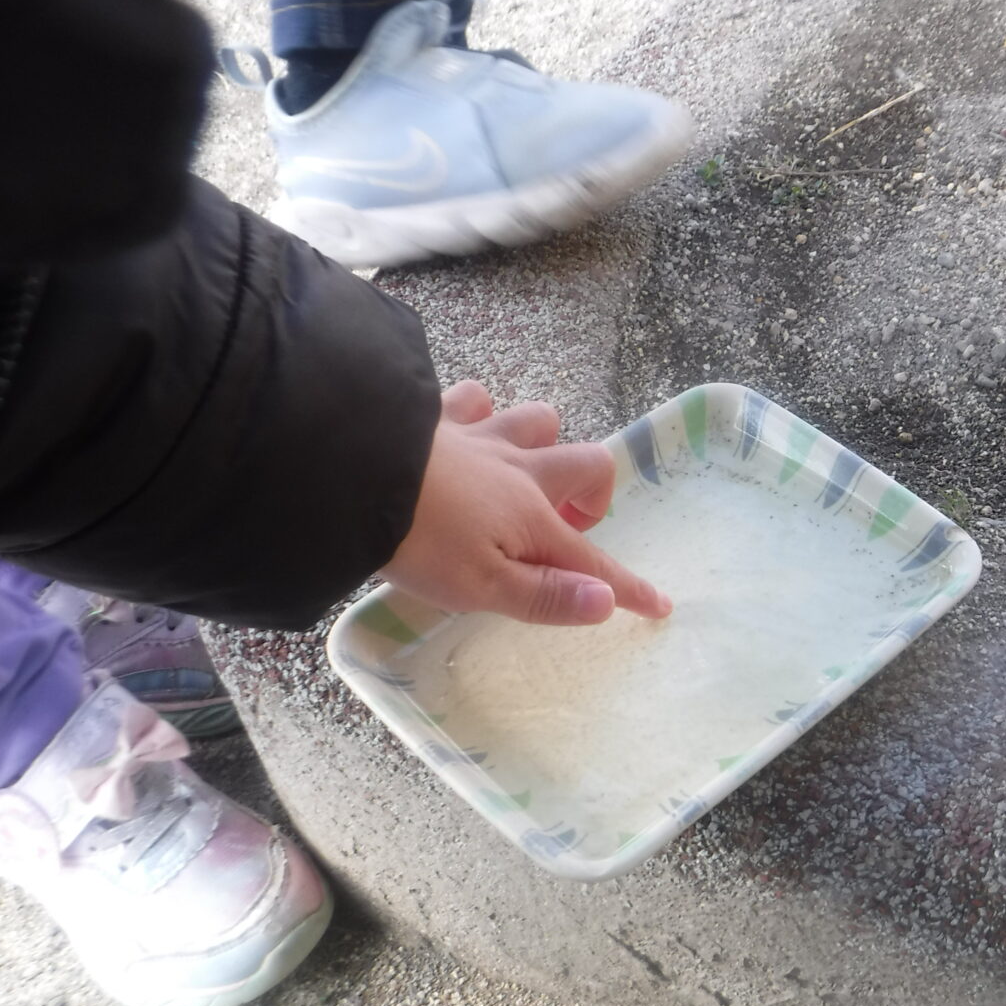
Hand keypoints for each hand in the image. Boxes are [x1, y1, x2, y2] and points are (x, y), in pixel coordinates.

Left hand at [382, 381, 671, 625]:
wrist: (347, 473)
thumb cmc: (417, 541)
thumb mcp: (482, 587)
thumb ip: (545, 595)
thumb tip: (606, 602)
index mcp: (532, 519)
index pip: (592, 561)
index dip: (628, 587)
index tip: (658, 606)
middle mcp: (518, 469)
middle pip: (587, 463)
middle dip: (592, 495)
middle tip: (562, 529)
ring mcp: (479, 435)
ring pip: (539, 420)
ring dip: (541, 446)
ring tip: (519, 477)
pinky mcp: (436, 414)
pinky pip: (475, 399)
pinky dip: (479, 415)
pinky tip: (465, 435)